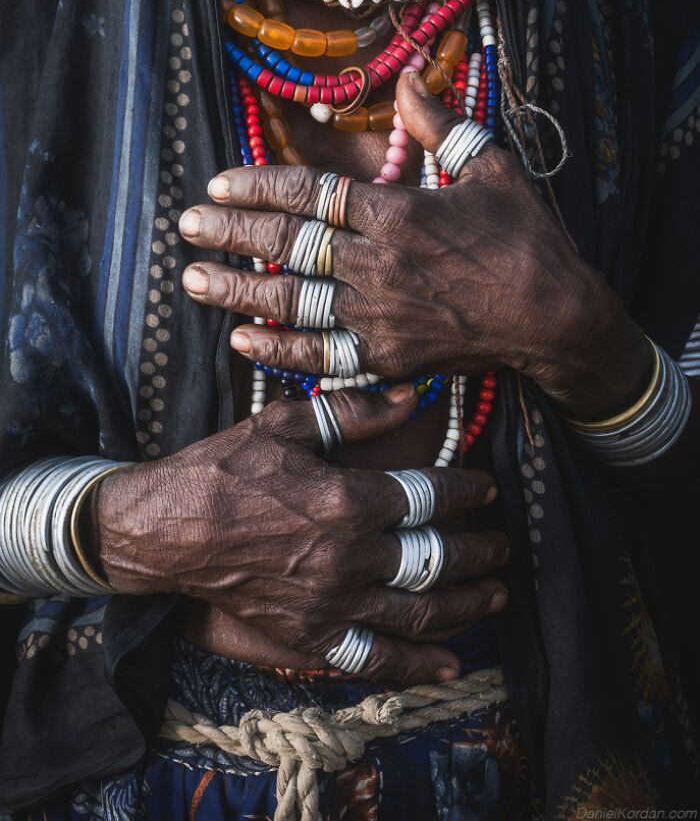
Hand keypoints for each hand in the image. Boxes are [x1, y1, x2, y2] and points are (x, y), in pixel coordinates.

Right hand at [88, 387, 508, 682]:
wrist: (164, 529)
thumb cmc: (221, 470)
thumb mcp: (284, 425)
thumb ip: (353, 412)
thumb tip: (410, 397)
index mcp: (348, 499)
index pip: (430, 496)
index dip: (467, 490)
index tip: (487, 489)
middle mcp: (349, 556)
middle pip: (436, 558)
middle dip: (480, 551)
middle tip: (503, 545)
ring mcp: (331, 603)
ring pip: (419, 610)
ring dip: (466, 604)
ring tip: (496, 596)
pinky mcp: (309, 636)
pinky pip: (374, 658)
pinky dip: (416, 665)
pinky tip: (449, 665)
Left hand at [178, 72, 650, 419]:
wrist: (555, 317)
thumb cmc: (528, 240)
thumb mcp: (493, 167)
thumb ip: (441, 124)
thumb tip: (411, 77)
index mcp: (397, 212)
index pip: (310, 193)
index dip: (259, 186)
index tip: (219, 184)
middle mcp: (376, 264)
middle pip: (288, 245)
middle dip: (231, 233)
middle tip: (186, 227)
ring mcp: (378, 315)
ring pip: (292, 300)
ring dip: (238, 290)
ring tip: (193, 279)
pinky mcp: (386, 357)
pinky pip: (321, 356)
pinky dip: (280, 350)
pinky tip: (243, 341)